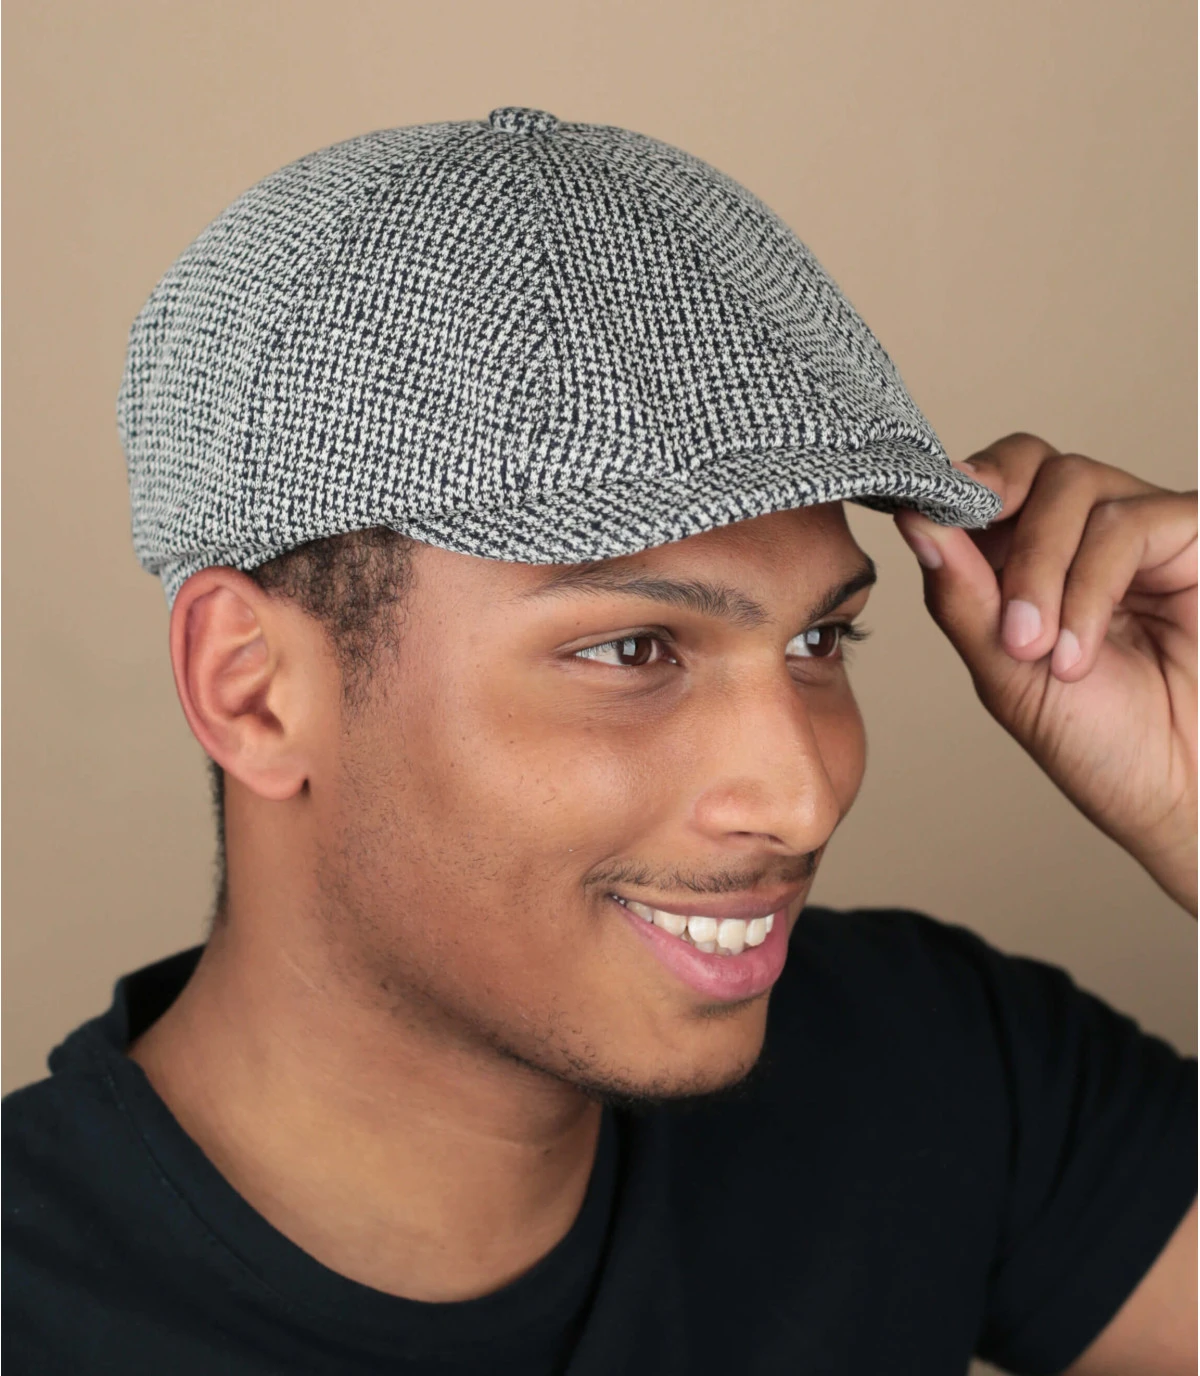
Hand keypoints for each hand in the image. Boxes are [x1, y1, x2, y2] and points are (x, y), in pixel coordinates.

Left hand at [893, 433, 1196, 914]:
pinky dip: (1088, 589)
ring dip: (1040, 573)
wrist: (1176, 793)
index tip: (918, 507)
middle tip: (987, 590)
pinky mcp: (1193, 537)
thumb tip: (914, 516)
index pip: (992, 481)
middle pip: (1031, 461)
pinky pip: (1127, 524)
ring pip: (1073, 486)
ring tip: (1037, 651)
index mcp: (1030, 556)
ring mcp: (1144, 530)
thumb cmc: (1098, 741)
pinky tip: (1078, 652)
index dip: (958, 486)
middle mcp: (1086, 533)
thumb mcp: (1003, 668)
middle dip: (996, 514)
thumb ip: (960, 593)